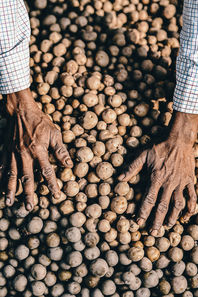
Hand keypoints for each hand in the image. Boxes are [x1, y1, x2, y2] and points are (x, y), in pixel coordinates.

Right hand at [1, 89, 72, 210]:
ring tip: (10, 202)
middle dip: (28, 193)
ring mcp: (13, 153)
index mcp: (38, 150)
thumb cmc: (40, 122)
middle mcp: (24, 154)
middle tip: (29, 207)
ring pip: (11, 175)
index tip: (56, 195)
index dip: (52, 184)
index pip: (47, 171)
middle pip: (26, 178)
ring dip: (10, 189)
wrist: (21, 111)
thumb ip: (60, 150)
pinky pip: (2, 166)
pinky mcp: (6, 151)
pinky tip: (0, 187)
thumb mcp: (54, 133)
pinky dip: (1, 177)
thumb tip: (69, 164)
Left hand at [119, 112, 197, 235]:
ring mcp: (180, 183)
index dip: (143, 212)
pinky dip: (191, 207)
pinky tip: (187, 215)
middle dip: (157, 221)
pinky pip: (192, 196)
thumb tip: (119, 179)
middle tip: (153, 233)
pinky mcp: (189, 181)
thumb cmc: (159, 148)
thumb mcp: (143, 155)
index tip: (138, 223)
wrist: (179, 140)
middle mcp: (169, 183)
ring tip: (167, 226)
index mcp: (156, 178)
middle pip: (163, 206)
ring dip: (173, 217)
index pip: (149, 199)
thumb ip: (132, 168)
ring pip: (178, 204)